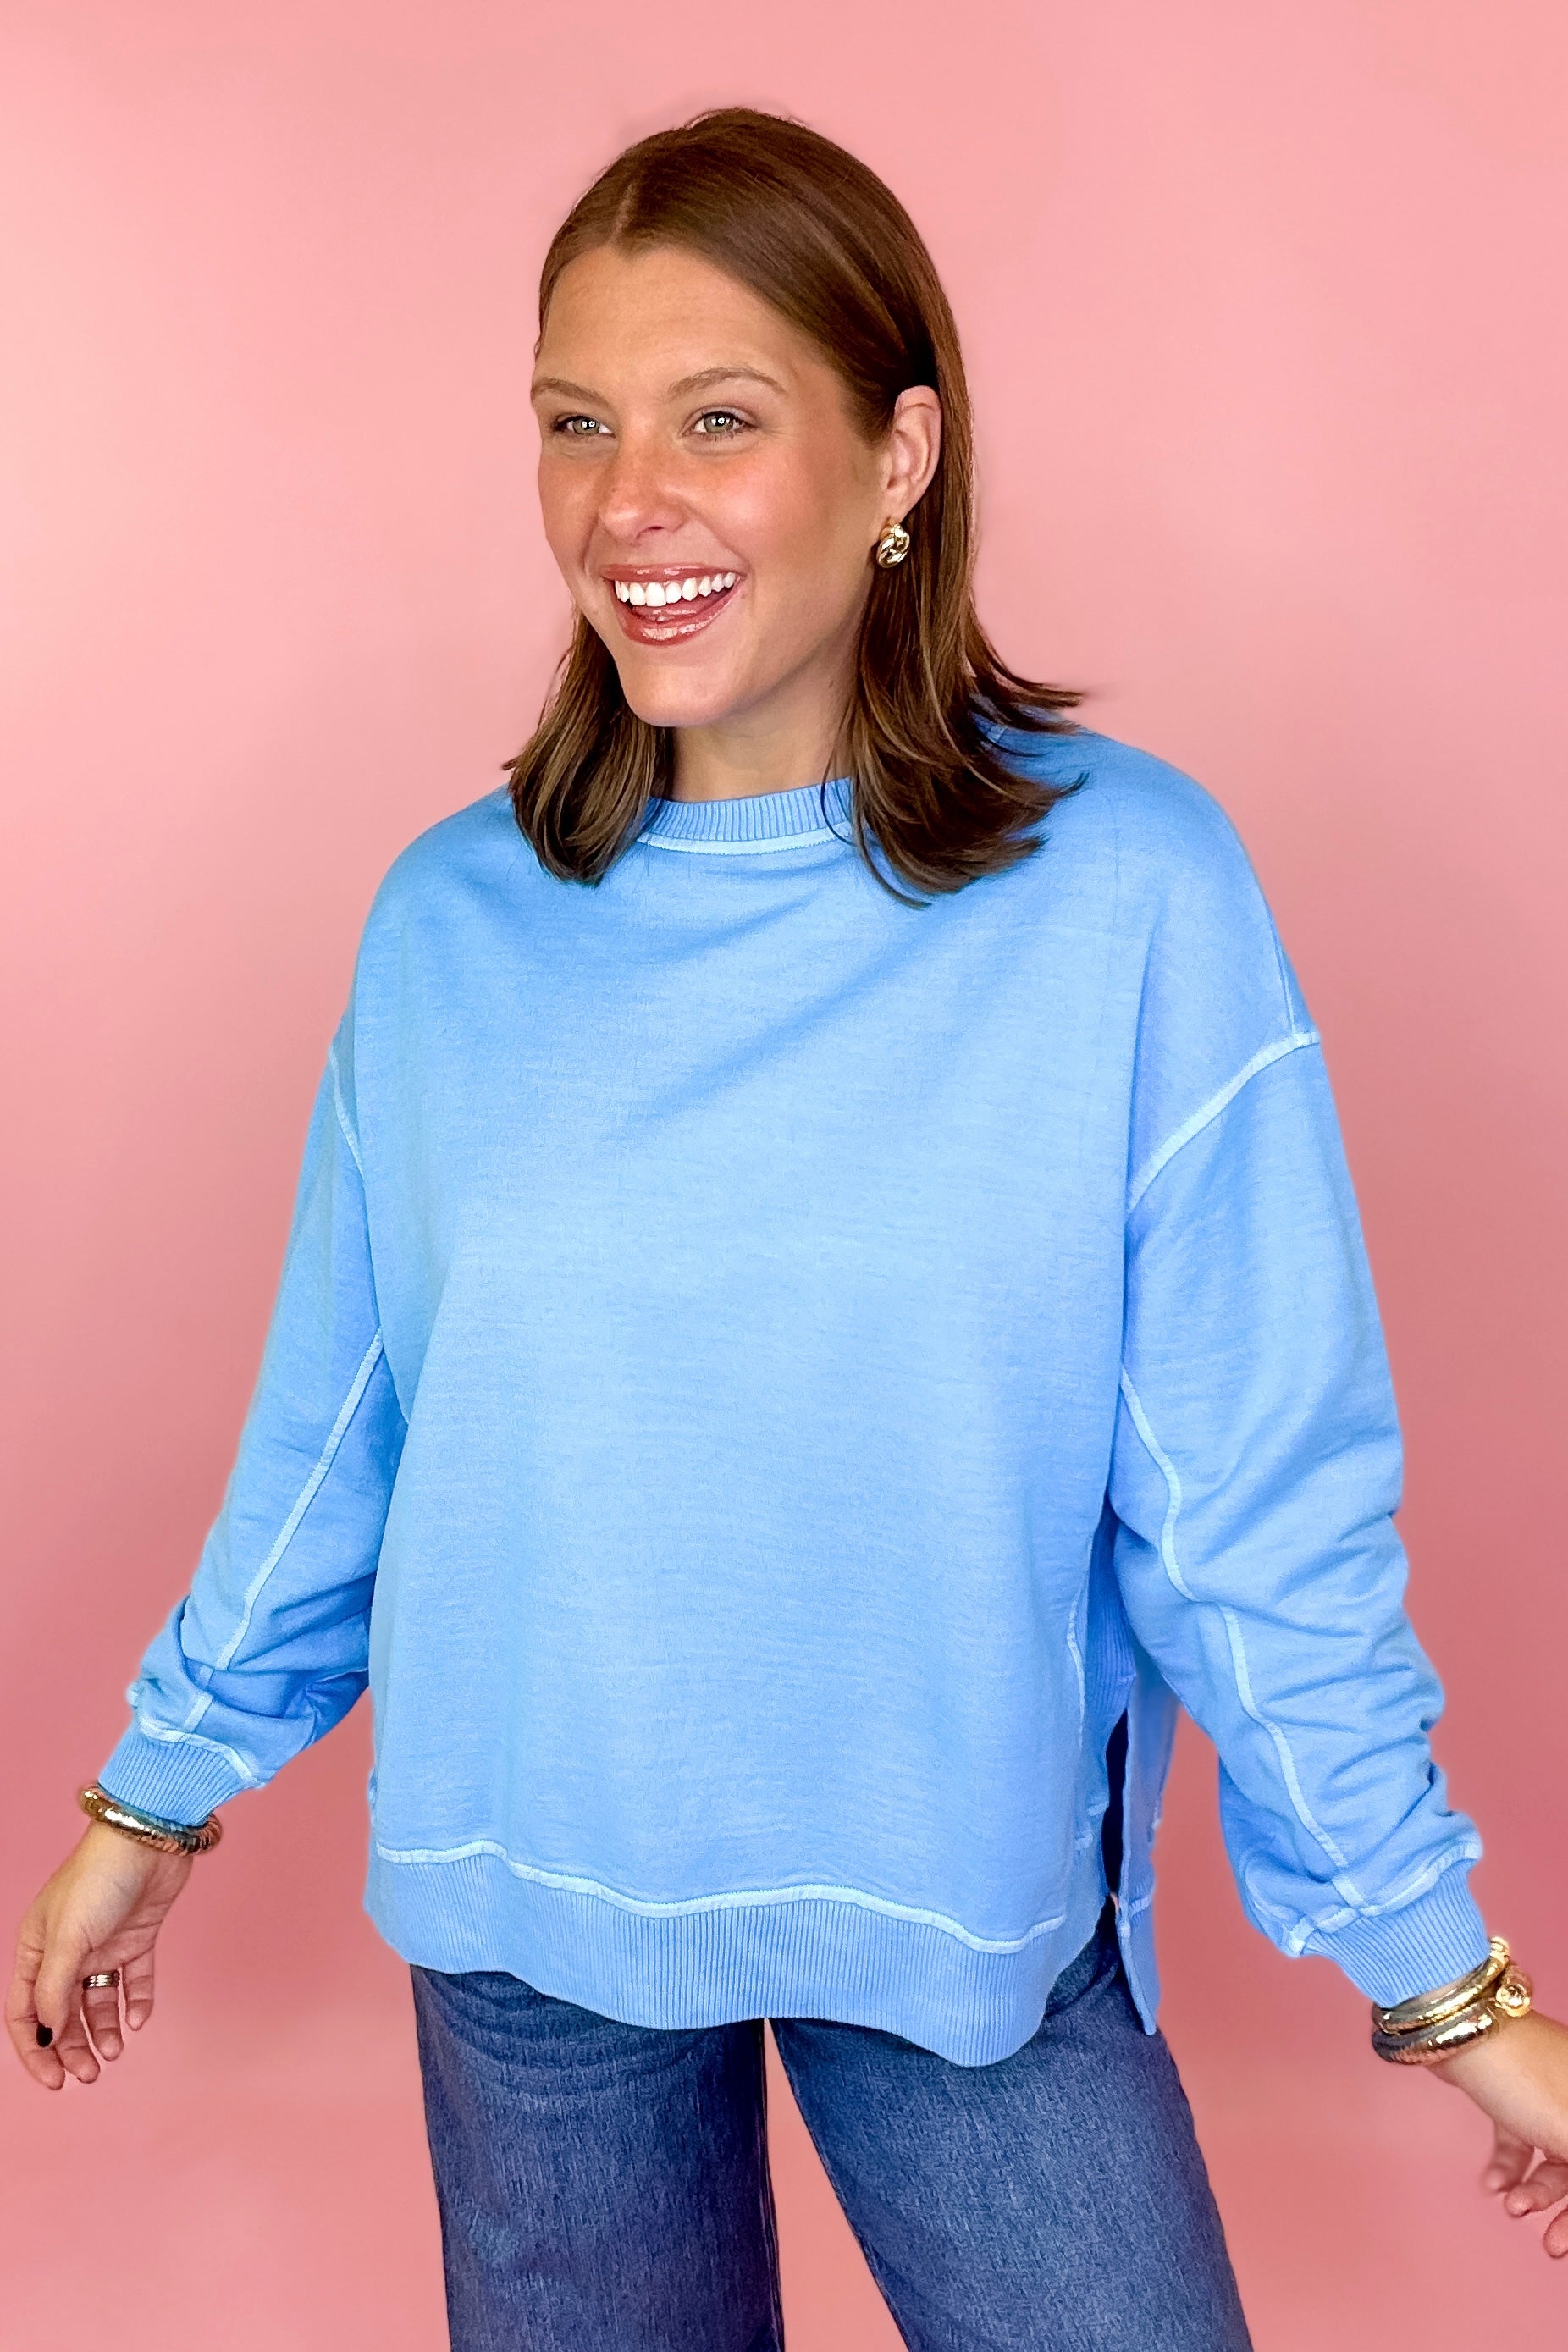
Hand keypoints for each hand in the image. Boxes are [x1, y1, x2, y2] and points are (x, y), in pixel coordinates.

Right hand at [7, 1823, 194, 2088]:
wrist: (150, 1838)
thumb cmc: (99, 1878)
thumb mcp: (67, 1937)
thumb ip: (54, 1989)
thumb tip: (49, 2031)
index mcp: (36, 1948)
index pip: (26, 2012)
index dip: (36, 2049)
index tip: (54, 2080)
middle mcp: (66, 1950)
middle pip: (62, 2013)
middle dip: (72, 2047)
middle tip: (90, 2073)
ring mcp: (103, 1945)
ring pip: (96, 2003)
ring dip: (103, 2031)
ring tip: (115, 2051)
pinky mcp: (137, 1939)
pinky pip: (134, 1982)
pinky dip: (136, 2004)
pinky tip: (140, 2020)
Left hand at [1432, 2009, 1567, 2258]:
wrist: (1457, 2029)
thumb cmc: (1524, 2075)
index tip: (1567, 2239)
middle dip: (1566, 2210)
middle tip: (1551, 2245)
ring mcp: (1547, 2095)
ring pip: (1552, 2159)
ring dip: (1533, 2191)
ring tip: (1510, 2206)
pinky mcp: (1512, 2096)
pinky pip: (1518, 2142)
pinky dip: (1508, 2167)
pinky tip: (1491, 2185)